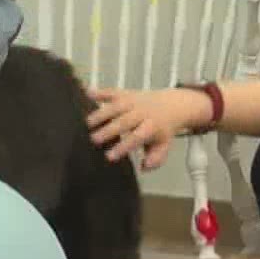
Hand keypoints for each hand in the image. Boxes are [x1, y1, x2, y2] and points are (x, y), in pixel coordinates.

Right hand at [86, 88, 212, 169]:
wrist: (172, 105)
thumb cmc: (162, 130)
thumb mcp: (163, 146)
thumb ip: (155, 159)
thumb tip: (143, 167)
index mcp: (151, 127)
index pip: (136, 137)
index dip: (123, 146)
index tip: (109, 156)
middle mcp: (141, 112)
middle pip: (124, 121)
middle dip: (109, 130)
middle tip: (94, 139)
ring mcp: (133, 101)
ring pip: (116, 106)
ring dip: (101, 113)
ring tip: (87, 123)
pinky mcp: (125, 94)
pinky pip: (113, 92)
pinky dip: (101, 92)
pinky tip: (87, 93)